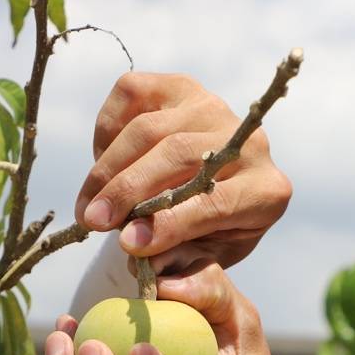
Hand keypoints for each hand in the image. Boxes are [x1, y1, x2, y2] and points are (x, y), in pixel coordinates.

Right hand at [75, 72, 291, 273]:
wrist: (212, 191)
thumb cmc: (209, 235)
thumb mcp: (206, 261)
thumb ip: (184, 268)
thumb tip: (148, 268)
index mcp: (266, 192)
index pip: (216, 201)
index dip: (170, 222)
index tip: (129, 243)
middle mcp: (248, 141)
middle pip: (178, 156)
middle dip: (128, 191)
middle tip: (92, 221)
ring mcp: (212, 106)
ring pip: (149, 129)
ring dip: (108, 170)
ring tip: (87, 207)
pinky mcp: (179, 86)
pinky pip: (131, 95)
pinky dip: (107, 131)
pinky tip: (104, 163)